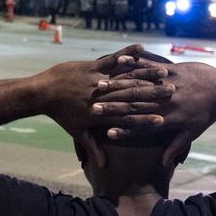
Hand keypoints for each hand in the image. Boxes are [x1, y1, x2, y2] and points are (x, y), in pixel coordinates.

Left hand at [38, 45, 173, 166]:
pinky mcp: (92, 66)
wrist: (42, 93)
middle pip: (132, 97)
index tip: (163, 120)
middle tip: (173, 94)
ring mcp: (98, 80)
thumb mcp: (77, 132)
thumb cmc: (60, 114)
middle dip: (154, 95)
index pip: (128, 118)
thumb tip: (102, 166)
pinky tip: (140, 48)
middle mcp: (103, 97)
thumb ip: (92, 148)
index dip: (145, 119)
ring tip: (164, 73)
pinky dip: (126, 54)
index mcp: (101, 115)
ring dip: (145, 74)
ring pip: (125, 77)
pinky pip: (112, 59)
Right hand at [95, 56, 215, 166]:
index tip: (108, 134)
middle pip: (136, 104)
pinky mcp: (173, 68)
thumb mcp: (192, 132)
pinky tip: (120, 60)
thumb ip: (177, 147)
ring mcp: (169, 82)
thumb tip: (164, 164)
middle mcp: (167, 100)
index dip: (125, 129)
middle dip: (114, 106)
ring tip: (100, 84)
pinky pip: (151, 64)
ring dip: (119, 83)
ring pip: (140, 83)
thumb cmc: (206, 114)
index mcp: (170, 117)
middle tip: (94, 108)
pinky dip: (136, 61)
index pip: (142, 125)